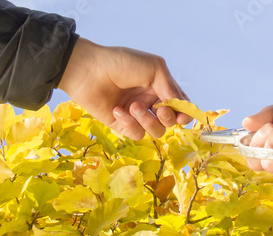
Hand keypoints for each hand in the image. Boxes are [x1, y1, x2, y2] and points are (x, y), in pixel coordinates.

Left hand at [58, 38, 191, 139]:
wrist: (88, 70)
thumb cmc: (121, 63)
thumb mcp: (153, 68)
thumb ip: (170, 88)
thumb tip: (181, 108)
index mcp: (160, 87)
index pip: (180, 105)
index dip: (184, 113)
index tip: (181, 115)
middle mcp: (150, 102)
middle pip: (170, 122)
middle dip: (168, 118)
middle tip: (160, 109)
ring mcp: (136, 115)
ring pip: (155, 131)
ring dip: (147, 120)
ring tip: (133, 106)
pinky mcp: (121, 125)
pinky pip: (136, 134)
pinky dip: (129, 124)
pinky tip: (117, 110)